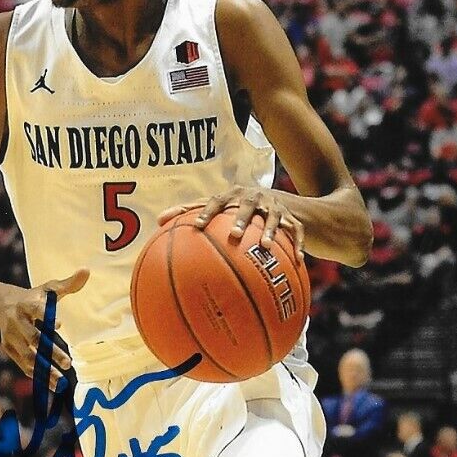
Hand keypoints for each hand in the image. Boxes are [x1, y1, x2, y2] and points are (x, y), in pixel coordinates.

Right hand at [0, 269, 87, 388]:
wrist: (0, 304)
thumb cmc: (32, 297)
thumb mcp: (48, 288)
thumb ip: (68, 284)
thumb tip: (87, 270)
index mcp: (28, 304)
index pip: (38, 311)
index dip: (47, 317)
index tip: (60, 324)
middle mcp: (17, 321)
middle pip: (34, 339)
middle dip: (50, 352)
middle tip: (68, 364)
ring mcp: (11, 336)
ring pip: (28, 356)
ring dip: (44, 370)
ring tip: (62, 382)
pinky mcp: (9, 348)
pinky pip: (23, 364)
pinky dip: (37, 376)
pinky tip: (52, 385)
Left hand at [159, 186, 305, 251]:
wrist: (280, 200)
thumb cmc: (238, 207)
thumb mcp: (219, 206)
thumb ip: (190, 211)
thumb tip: (158, 220)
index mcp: (233, 196)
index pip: (218, 201)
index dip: (207, 212)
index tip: (197, 226)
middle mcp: (254, 198)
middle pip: (248, 206)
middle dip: (241, 219)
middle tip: (233, 235)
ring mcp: (275, 207)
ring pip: (275, 218)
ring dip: (271, 231)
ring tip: (267, 247)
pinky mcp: (292, 218)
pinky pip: (297, 231)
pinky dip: (298, 244)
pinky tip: (298, 260)